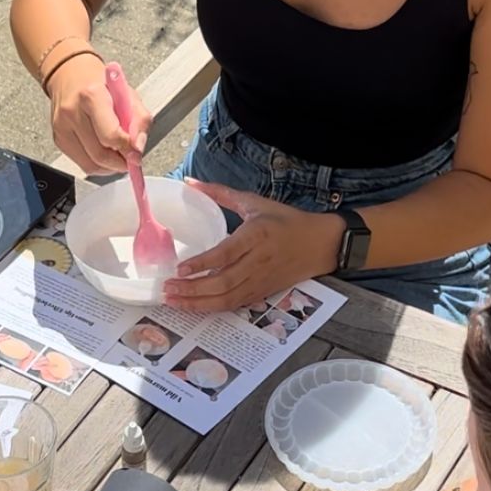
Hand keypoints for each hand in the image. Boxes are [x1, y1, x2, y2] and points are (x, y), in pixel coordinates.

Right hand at [47, 54, 150, 175]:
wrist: (71, 75)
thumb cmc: (101, 83)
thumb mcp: (128, 94)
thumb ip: (140, 120)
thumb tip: (138, 148)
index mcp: (92, 95)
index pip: (110, 135)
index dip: (127, 149)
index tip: (136, 152)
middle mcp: (72, 111)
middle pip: (100, 154)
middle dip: (120, 162)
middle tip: (131, 158)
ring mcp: (62, 127)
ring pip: (91, 164)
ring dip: (109, 166)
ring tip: (118, 153)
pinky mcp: (58, 139)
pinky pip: (82, 163)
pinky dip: (98, 164)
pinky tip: (104, 151)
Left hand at [163, 180, 342, 311]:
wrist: (322, 244)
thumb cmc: (287, 221)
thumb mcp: (255, 202)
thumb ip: (221, 194)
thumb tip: (191, 182)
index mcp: (257, 236)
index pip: (226, 253)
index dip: (203, 263)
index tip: (180, 268)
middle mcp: (258, 261)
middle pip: (224, 282)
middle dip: (193, 289)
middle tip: (167, 289)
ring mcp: (261, 280)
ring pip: (228, 298)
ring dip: (199, 303)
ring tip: (174, 301)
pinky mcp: (263, 292)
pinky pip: (236, 304)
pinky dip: (214, 308)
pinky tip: (194, 307)